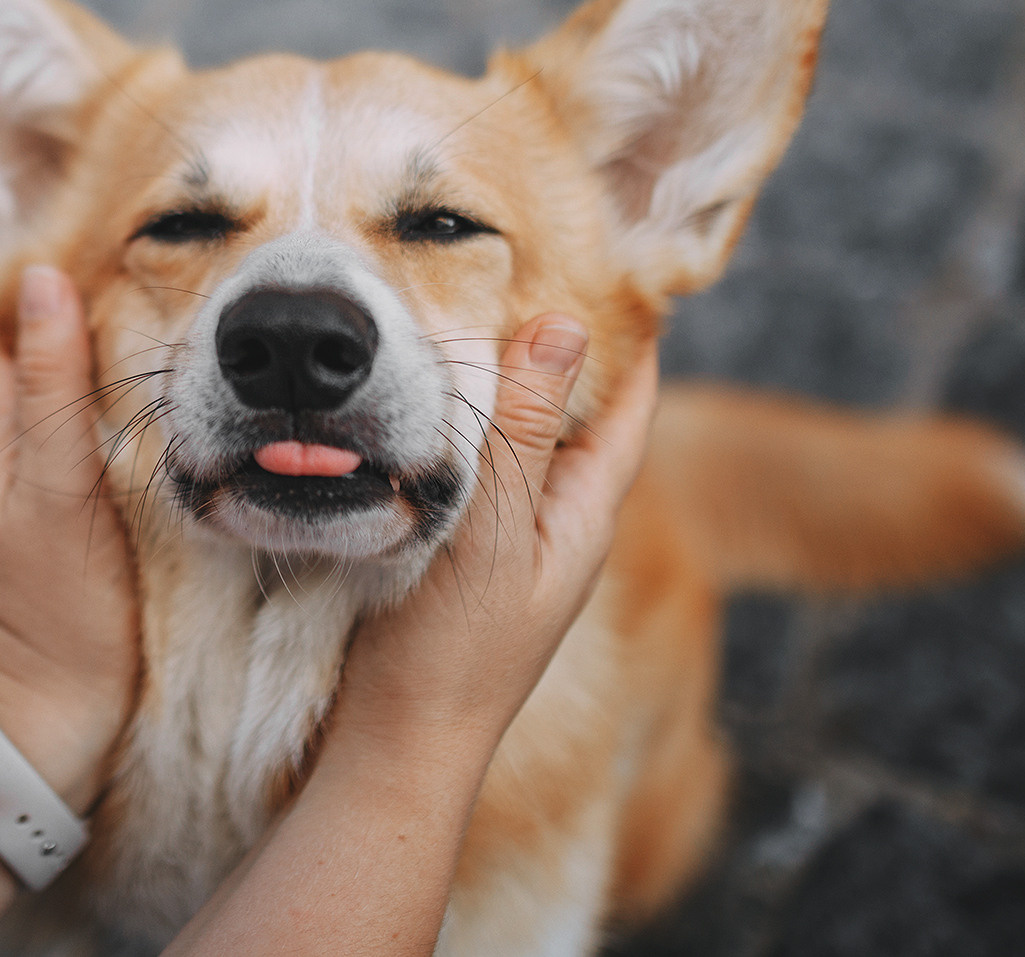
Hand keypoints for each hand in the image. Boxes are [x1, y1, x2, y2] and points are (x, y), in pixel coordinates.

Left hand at [0, 265, 139, 813]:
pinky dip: (130, 399)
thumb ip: (52, 389)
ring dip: (112, 347)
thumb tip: (43, 278)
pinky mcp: (83, 509)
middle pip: (40, 343)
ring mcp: (47, 477)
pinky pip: (102, 430)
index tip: (98, 228)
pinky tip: (181, 386)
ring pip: (74, 386)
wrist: (57, 718)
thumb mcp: (54, 487)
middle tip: (159, 252)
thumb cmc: (53, 605)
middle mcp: (12, 441)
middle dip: (84, 297)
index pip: (0, 317)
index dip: (36, 269)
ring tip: (178, 302)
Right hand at [334, 315, 658, 761]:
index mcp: (583, 517)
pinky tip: (421, 407)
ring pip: (518, 446)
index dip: (629, 345)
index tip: (618, 275)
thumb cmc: (452, 652)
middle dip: (560, 354)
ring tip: (474, 320)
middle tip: (533, 275)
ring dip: (504, 389)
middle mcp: (553, 527)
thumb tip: (566, 325)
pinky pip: (472, 474)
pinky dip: (459, 430)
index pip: (627, 410)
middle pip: (572, 420)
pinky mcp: (457, 559)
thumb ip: (525, 432)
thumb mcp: (493, 530)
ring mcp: (506, 547)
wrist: (394, 750)